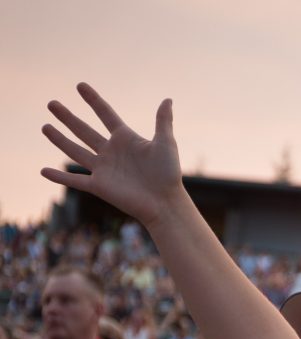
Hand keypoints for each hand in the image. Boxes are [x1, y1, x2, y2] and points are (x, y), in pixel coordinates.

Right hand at [40, 83, 183, 227]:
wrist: (165, 202)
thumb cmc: (168, 173)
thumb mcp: (166, 143)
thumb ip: (163, 121)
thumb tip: (168, 99)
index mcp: (126, 139)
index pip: (106, 115)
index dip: (93, 100)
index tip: (80, 86)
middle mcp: (111, 152)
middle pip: (84, 131)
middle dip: (68, 118)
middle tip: (52, 103)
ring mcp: (103, 169)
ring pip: (76, 151)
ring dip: (59, 140)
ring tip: (45, 127)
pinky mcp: (99, 186)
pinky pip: (74, 181)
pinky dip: (59, 177)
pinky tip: (43, 171)